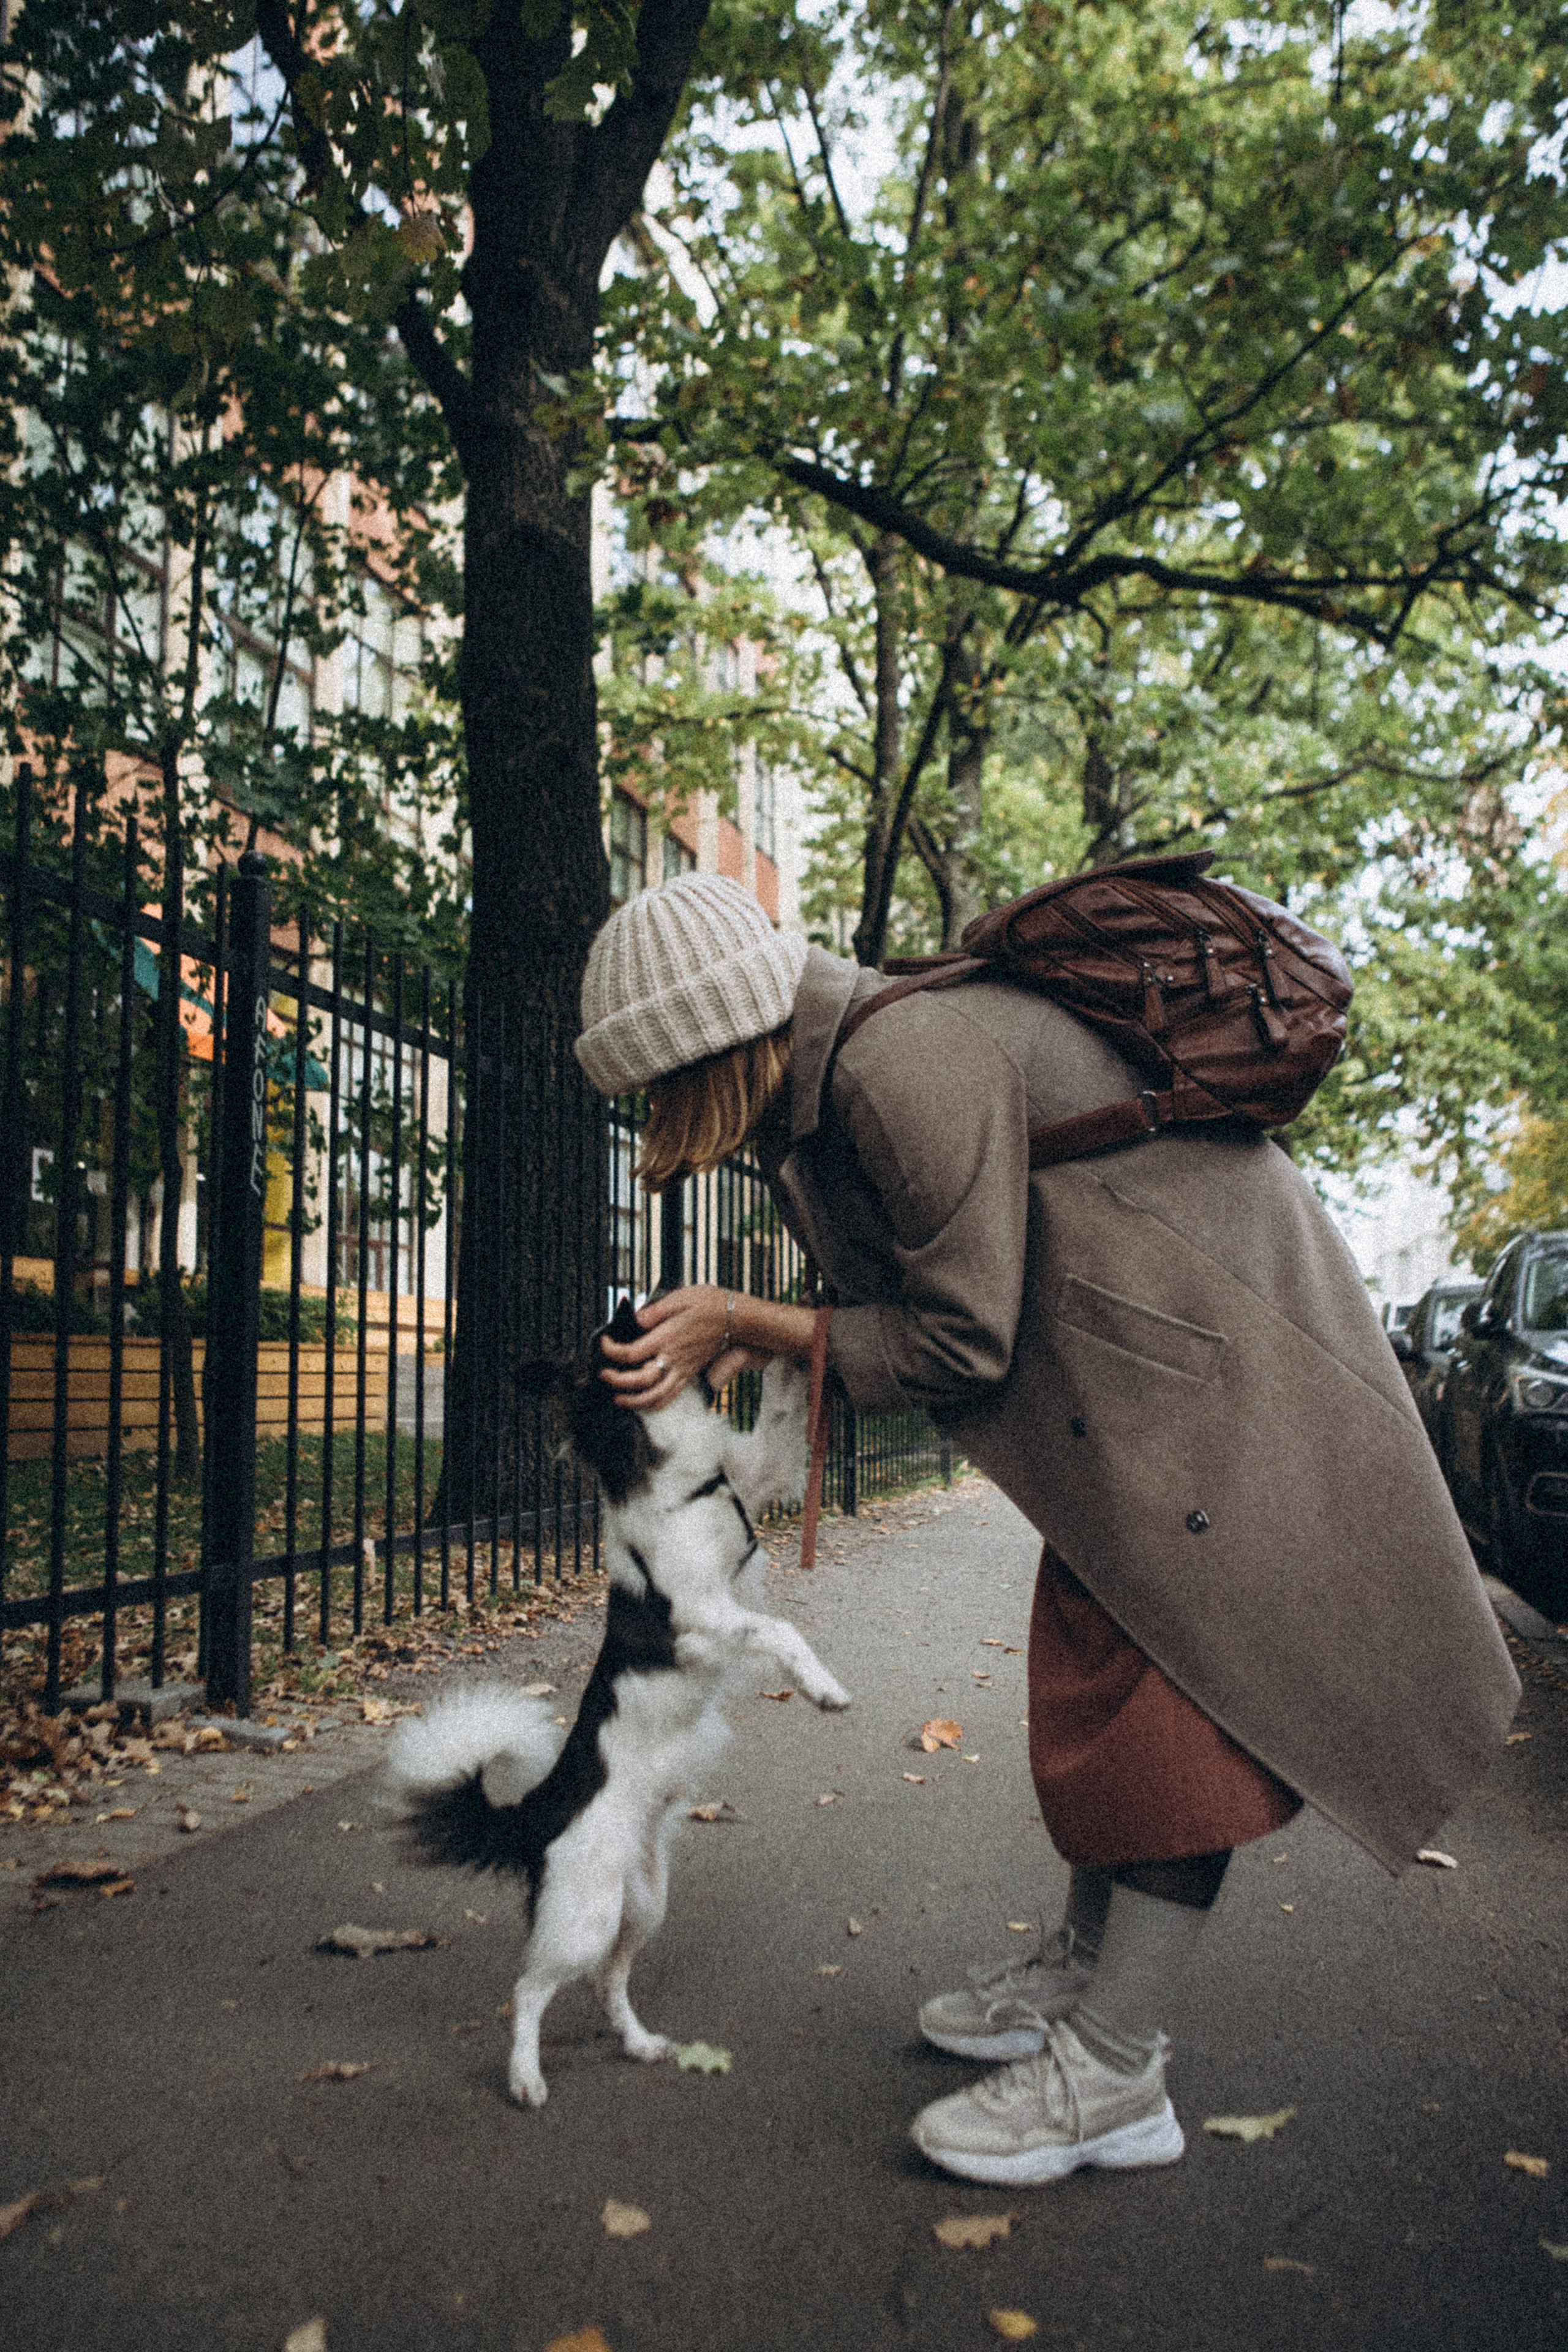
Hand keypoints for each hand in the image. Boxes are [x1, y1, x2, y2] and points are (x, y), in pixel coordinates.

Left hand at [599, 1287, 818, 1410]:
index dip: (610, 1351)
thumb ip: (654, 1311)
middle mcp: (673, 1358)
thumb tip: (635, 1319)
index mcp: (666, 1337)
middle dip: (616, 1381)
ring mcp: (682, 1369)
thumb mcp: (680, 1297)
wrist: (739, 1319)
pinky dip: (654, 1404)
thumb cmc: (711, 1304)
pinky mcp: (690, 1374)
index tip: (603, 1343)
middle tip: (603, 1373)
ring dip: (633, 1401)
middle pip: (638, 1380)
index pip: (630, 1353)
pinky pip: (670, 1396)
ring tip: (618, 1398)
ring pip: (655, 1396)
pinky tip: (643, 1401)